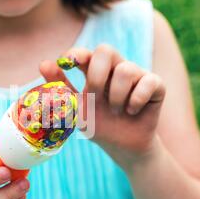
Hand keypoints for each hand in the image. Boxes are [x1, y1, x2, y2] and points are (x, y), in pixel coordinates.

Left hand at [40, 44, 165, 167]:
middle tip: (94, 96)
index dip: (77, 54)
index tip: (68, 63)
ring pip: (126, 69)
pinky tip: (131, 112)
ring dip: (116, 96)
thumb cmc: (99, 125)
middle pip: (106, 50)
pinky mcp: (156, 86)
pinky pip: (149, 81)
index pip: (86, 53)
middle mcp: (116, 69)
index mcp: (96, 72)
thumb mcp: (76, 109)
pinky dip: (136, 99)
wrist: (123, 148)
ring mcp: (137, 75)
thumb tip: (43, 63)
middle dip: (96, 74)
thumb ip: (61, 87)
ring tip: (115, 112)